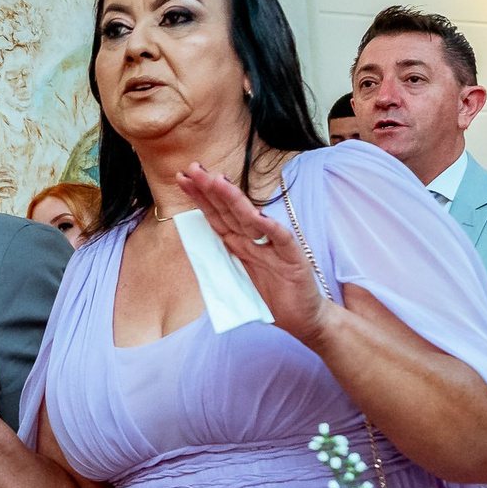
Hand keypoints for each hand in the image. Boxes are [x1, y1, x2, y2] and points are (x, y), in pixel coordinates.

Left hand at [177, 166, 330, 338]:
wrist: (304, 318)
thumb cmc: (272, 298)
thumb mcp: (239, 280)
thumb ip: (222, 262)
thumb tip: (196, 248)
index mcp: (240, 244)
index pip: (216, 216)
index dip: (200, 198)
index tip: (183, 178)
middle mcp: (255, 240)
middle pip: (229, 211)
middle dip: (211, 190)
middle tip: (194, 169)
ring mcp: (274, 247)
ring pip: (251, 220)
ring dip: (235, 200)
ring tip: (217, 182)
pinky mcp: (294, 259)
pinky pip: (282, 241)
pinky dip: (272, 229)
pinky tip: (260, 215)